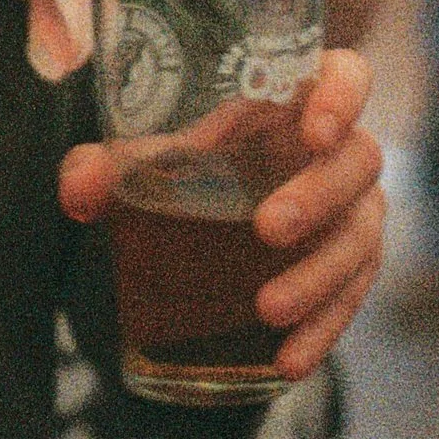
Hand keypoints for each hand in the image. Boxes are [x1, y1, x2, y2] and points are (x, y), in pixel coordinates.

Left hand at [55, 45, 384, 377]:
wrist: (223, 210)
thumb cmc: (199, 162)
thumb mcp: (158, 157)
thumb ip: (114, 164)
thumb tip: (78, 189)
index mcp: (300, 102)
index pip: (347, 77)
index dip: (342, 96)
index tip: (315, 130)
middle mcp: (340, 153)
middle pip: (358, 162)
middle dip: (317, 196)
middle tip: (267, 229)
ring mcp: (354, 212)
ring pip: (360, 237)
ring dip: (318, 275)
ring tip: (268, 309)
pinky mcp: (352, 268)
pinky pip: (351, 298)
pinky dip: (322, 331)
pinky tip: (288, 362)